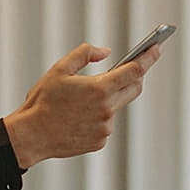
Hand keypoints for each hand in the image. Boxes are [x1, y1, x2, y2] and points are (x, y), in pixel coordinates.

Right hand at [2, 41, 162, 169]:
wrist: (31, 136)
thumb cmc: (43, 101)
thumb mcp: (60, 69)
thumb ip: (85, 53)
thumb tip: (106, 52)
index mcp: (100, 88)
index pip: (135, 70)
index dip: (148, 58)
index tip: (157, 48)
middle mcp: (107, 109)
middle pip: (134, 88)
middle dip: (134, 76)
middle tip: (127, 68)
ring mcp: (105, 128)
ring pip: (116, 107)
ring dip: (108, 99)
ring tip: (81, 101)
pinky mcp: (100, 141)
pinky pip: (105, 124)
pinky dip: (97, 117)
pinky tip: (77, 117)